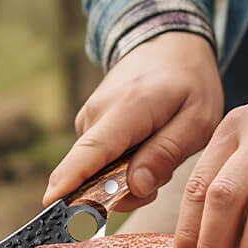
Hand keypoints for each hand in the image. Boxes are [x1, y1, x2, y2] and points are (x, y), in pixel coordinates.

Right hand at [43, 32, 223, 208]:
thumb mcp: (198, 120)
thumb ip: (166, 154)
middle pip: (93, 175)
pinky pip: (98, 163)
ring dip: (128, 178)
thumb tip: (136, 187)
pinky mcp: (87, 126)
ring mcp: (87, 120)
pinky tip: (144, 148)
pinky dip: (122, 166)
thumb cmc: (188, 83)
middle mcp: (96, 115)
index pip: (92, 151)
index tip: (50, 202)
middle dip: (125, 193)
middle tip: (162, 175)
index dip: (71, 180)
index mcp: (126, 110)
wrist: (166, 44)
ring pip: (97, 173)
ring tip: (157, 152)